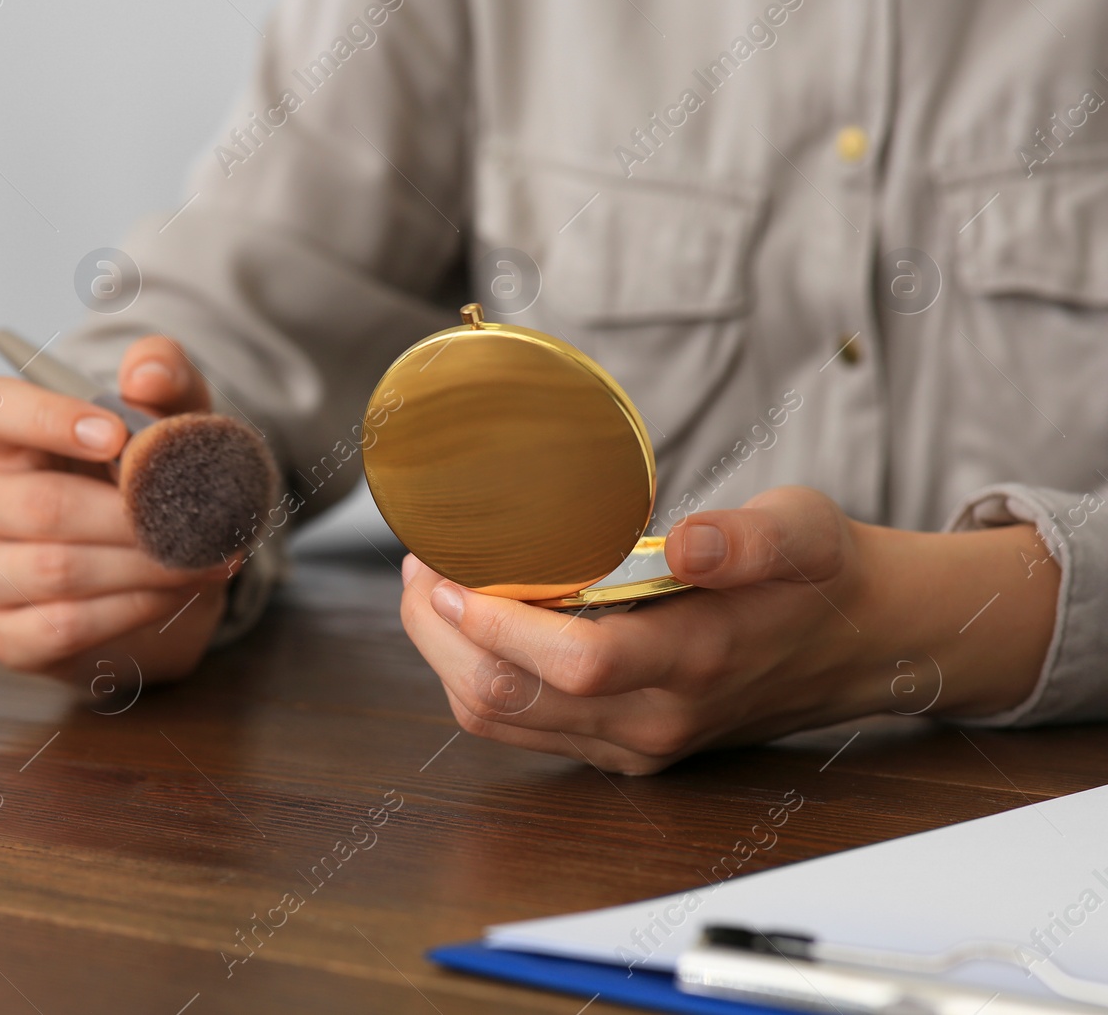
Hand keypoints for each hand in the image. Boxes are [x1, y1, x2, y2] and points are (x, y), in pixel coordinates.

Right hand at [0, 336, 231, 680]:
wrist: (155, 564)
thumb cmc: (145, 479)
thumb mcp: (169, 416)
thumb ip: (164, 375)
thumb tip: (144, 374)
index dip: (50, 420)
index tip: (116, 434)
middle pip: (41, 505)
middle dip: (131, 517)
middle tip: (198, 520)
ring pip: (56, 570)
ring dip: (144, 566)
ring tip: (204, 557)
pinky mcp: (4, 636)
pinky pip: (64, 625)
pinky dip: (133, 608)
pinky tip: (173, 592)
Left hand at [400, 486, 1059, 773]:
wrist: (860, 645)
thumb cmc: (819, 575)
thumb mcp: (803, 532)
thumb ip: (748, 538)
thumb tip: (688, 541)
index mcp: (694, 661)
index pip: (570, 663)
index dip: (494, 621)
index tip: (445, 566)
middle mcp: (653, 719)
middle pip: (507, 699)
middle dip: (440, 633)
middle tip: (419, 565)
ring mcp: (632, 743)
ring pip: (500, 720)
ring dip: (447, 657)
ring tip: (430, 587)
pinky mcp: (618, 747)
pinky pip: (521, 727)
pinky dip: (478, 677)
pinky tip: (473, 624)